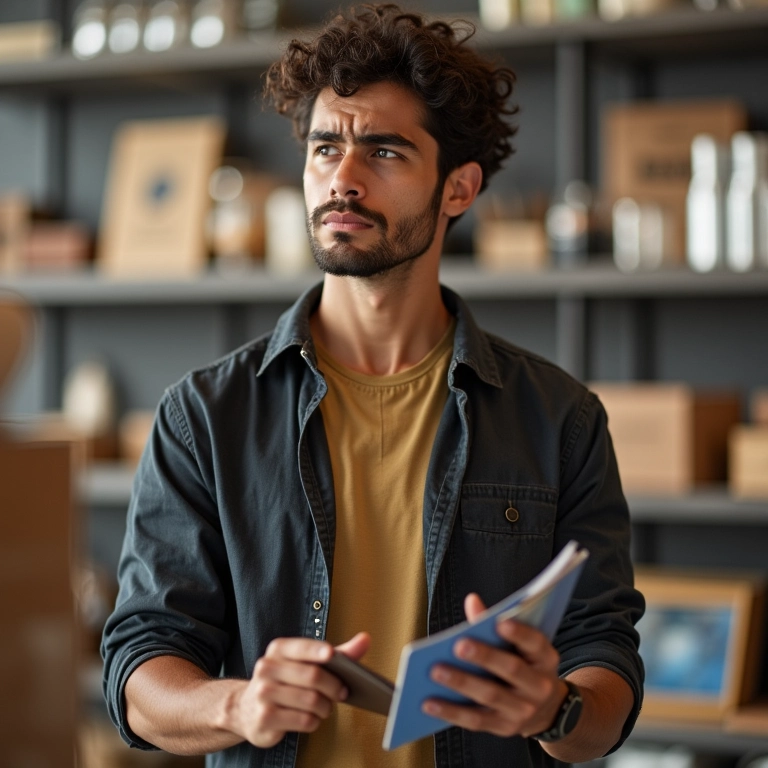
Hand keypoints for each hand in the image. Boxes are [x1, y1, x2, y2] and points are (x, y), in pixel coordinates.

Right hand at [231, 632, 369, 747]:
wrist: (246, 708)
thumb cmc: (286, 681)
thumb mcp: (307, 662)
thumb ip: (338, 653)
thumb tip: (365, 639)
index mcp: (278, 649)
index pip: (301, 647)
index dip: (318, 651)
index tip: (332, 655)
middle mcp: (267, 668)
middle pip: (312, 676)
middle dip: (333, 687)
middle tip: (341, 692)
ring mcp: (263, 694)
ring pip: (310, 700)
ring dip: (325, 707)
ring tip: (326, 707)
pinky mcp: (265, 718)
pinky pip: (302, 720)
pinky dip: (314, 722)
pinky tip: (311, 718)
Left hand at [421, 594, 566, 738]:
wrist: (545, 709)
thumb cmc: (525, 665)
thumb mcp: (521, 644)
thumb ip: (495, 622)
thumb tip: (472, 601)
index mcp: (544, 658)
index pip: (535, 643)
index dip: (519, 633)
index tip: (500, 622)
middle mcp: (539, 686)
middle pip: (511, 669)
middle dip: (484, 657)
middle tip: (458, 645)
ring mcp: (522, 710)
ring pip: (490, 695)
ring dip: (461, 683)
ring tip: (436, 671)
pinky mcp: (503, 727)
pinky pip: (475, 720)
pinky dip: (451, 712)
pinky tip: (430, 702)